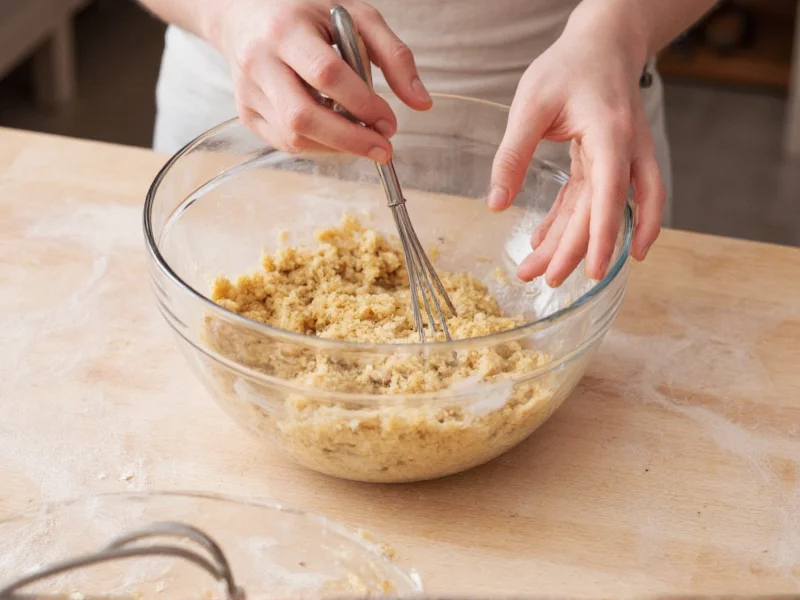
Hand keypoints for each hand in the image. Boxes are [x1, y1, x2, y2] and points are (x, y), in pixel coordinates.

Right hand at [207, 0, 431, 159]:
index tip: (389, 122)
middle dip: (350, 140)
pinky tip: (337, 134)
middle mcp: (259, 60)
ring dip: (337, 147)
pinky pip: (286, 143)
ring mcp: (248, 91)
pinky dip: (319, 146)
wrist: (243, 15)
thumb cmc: (307, 14)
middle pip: (303, 116)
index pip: (326, 74)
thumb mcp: (355, 17)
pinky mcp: (246, 113)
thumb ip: (394, 55)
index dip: (362, 104)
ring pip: (294, 137)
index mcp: (286, 28)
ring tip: (362, 138)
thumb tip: (421, 103)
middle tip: (383, 149)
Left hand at [488, 7, 664, 285]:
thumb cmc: (569, 66)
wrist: (604, 43)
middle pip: (605, 213)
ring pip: (601, 213)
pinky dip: (571, 223)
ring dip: (575, 243)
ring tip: (543, 271)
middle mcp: (625, 153)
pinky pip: (592, 201)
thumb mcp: (531, 104)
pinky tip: (548, 244)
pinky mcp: (608, 163)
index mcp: (611, 136)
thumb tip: (497, 203)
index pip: (610, 195)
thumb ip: (513, 153)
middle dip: (578, 251)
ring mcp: (622, 161)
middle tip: (548, 282)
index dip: (600, 236)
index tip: (590, 271)